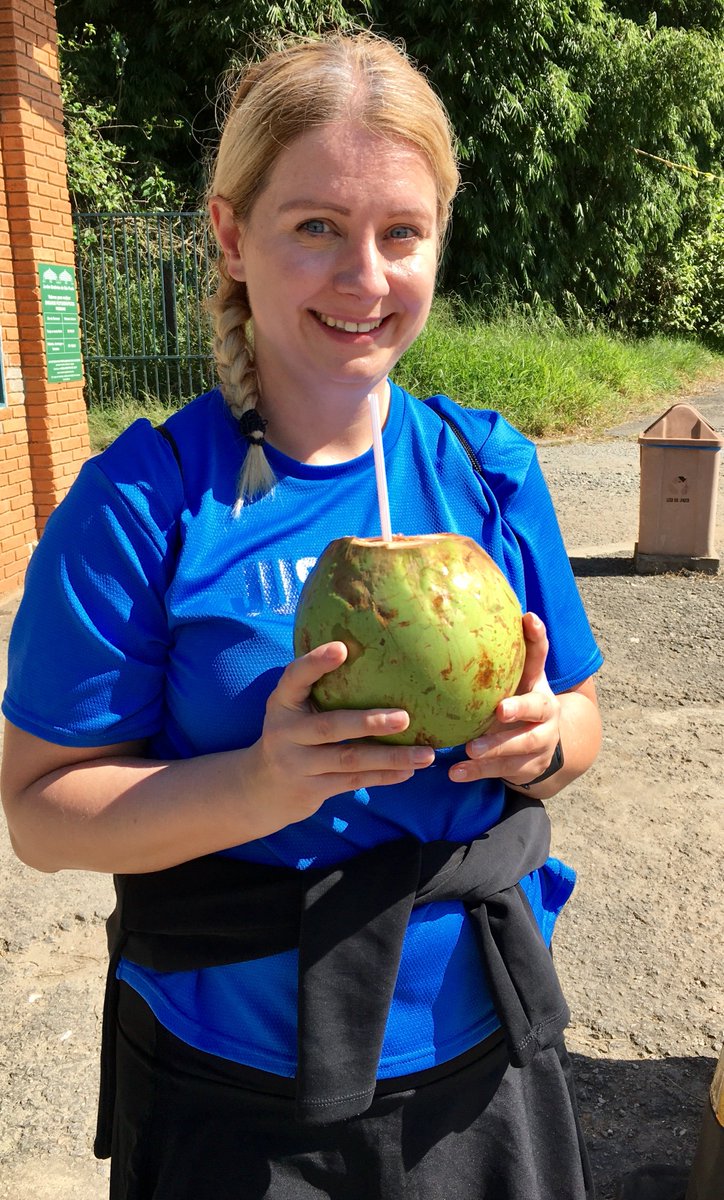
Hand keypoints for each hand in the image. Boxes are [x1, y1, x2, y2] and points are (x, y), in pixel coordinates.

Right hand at [245, 641, 435, 830]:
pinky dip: (383, 776)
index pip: (294, 678)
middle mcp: (286, 733)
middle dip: (369, 723)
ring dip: (390, 757)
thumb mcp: (293, 707)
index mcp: (281, 703)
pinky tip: (409, 771)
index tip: (342, 648)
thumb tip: (371, 651)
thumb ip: (318, 687)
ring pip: (349, 760)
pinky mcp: (311, 790)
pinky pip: (353, 782)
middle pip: (330, 727)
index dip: (315, 663)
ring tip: (425, 754)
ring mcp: (298, 764)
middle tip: (405, 718)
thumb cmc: (292, 733)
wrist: (261, 788)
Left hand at [448, 612, 560, 785]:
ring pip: (518, 748)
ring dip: (493, 749)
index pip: (540, 658)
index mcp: (539, 686)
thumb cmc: (522, 701)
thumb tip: (498, 608)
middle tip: (499, 711)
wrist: (546, 746)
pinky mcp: (526, 767)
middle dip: (519, 710)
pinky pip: (501, 771)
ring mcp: (539, 744)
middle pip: (536, 710)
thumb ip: (516, 650)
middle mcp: (545, 714)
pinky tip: (455, 772)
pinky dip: (477, 773)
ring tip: (469, 750)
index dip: (537, 638)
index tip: (528, 620)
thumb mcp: (522, 678)